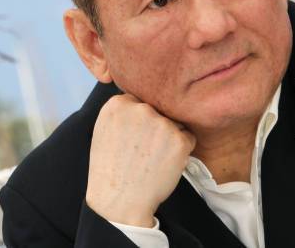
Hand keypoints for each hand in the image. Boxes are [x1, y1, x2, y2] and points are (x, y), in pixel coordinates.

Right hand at [85, 93, 195, 226]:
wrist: (120, 202)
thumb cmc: (113, 168)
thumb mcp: (105, 129)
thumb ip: (124, 109)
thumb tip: (148, 92)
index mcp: (118, 104)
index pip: (141, 100)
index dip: (140, 121)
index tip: (132, 137)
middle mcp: (140, 109)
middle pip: (160, 109)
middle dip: (157, 126)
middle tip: (142, 150)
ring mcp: (161, 123)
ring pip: (175, 123)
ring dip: (170, 137)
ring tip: (151, 158)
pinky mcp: (179, 140)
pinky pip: (188, 137)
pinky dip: (182, 150)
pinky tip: (164, 163)